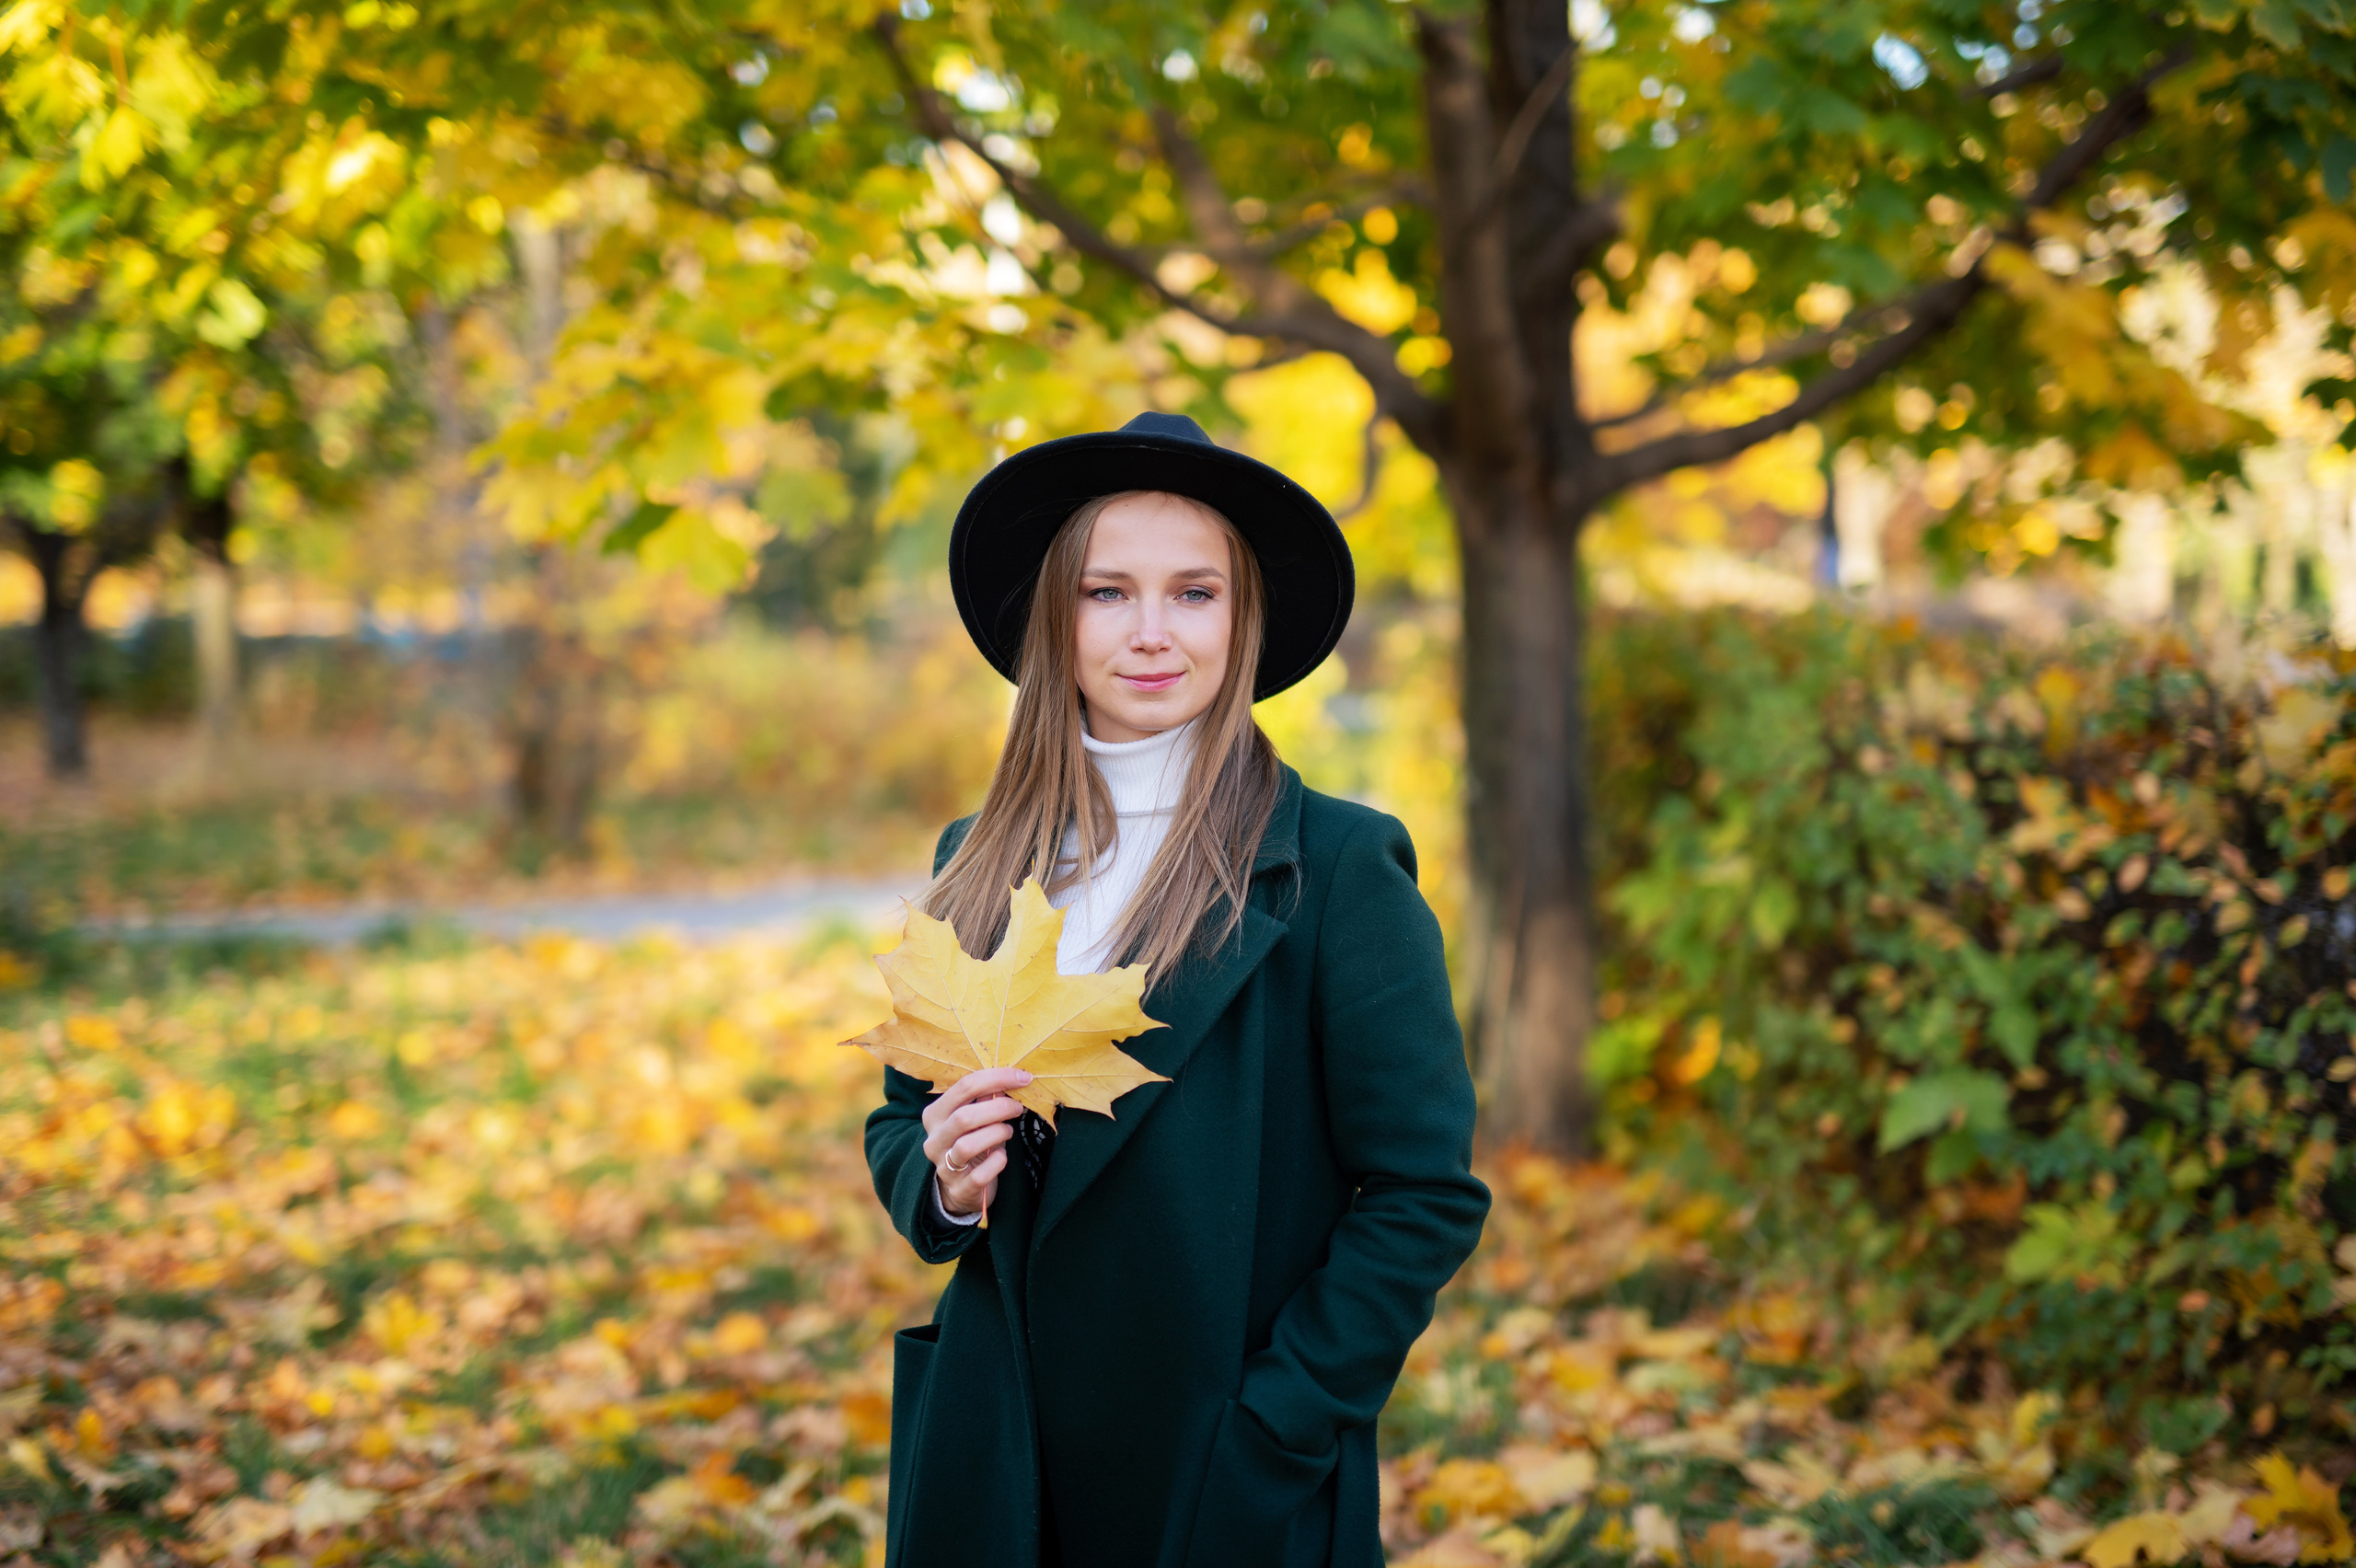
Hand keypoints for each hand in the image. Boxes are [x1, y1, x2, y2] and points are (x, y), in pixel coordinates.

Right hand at [923, 1067, 1031, 1218]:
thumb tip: (1012, 1077)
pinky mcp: (959, 1188)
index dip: (997, 1078)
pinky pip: (980, 1174)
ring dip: (996, 1134)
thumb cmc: (971, 1142)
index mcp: (935, 1114)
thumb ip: (986, 1099)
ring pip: (967, 1146)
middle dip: (998, 1108)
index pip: (964, 1086)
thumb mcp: (975, 1118)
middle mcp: (935, 1139)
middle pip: (964, 1117)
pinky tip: (1001, 1156)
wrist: (960, 1187)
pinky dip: (996, 1162)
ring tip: (1007, 1131)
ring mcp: (944, 1166)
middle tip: (1017, 1107)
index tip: (1023, 1078)